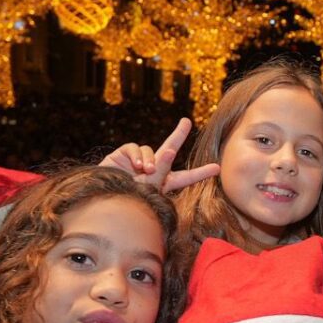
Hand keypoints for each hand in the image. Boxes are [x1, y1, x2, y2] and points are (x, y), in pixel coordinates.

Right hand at [99, 118, 218, 192]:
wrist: (104, 200)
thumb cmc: (131, 201)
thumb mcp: (151, 189)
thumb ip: (162, 170)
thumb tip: (170, 150)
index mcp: (163, 183)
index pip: (185, 178)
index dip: (200, 173)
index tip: (217, 168)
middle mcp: (153, 170)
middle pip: (169, 149)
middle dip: (178, 135)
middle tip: (186, 121)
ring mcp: (137, 162)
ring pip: (150, 150)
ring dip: (151, 159)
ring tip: (147, 171)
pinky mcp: (122, 155)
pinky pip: (134, 148)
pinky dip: (137, 156)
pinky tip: (135, 166)